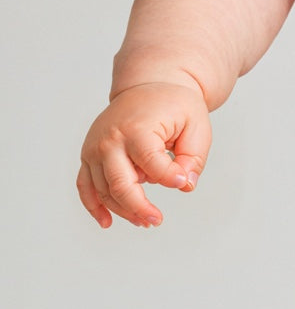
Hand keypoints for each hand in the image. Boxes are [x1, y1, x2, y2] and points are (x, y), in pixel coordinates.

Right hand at [77, 82, 211, 227]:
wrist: (149, 85)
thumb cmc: (174, 106)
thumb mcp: (196, 126)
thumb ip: (193, 158)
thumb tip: (185, 185)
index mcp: (137, 129)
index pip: (153, 165)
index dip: (171, 178)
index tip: (185, 181)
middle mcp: (110, 139)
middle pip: (120, 184)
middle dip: (140, 207)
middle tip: (157, 220)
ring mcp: (95, 148)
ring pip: (104, 190)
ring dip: (123, 211)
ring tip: (147, 221)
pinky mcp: (89, 155)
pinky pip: (85, 185)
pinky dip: (94, 206)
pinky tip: (107, 222)